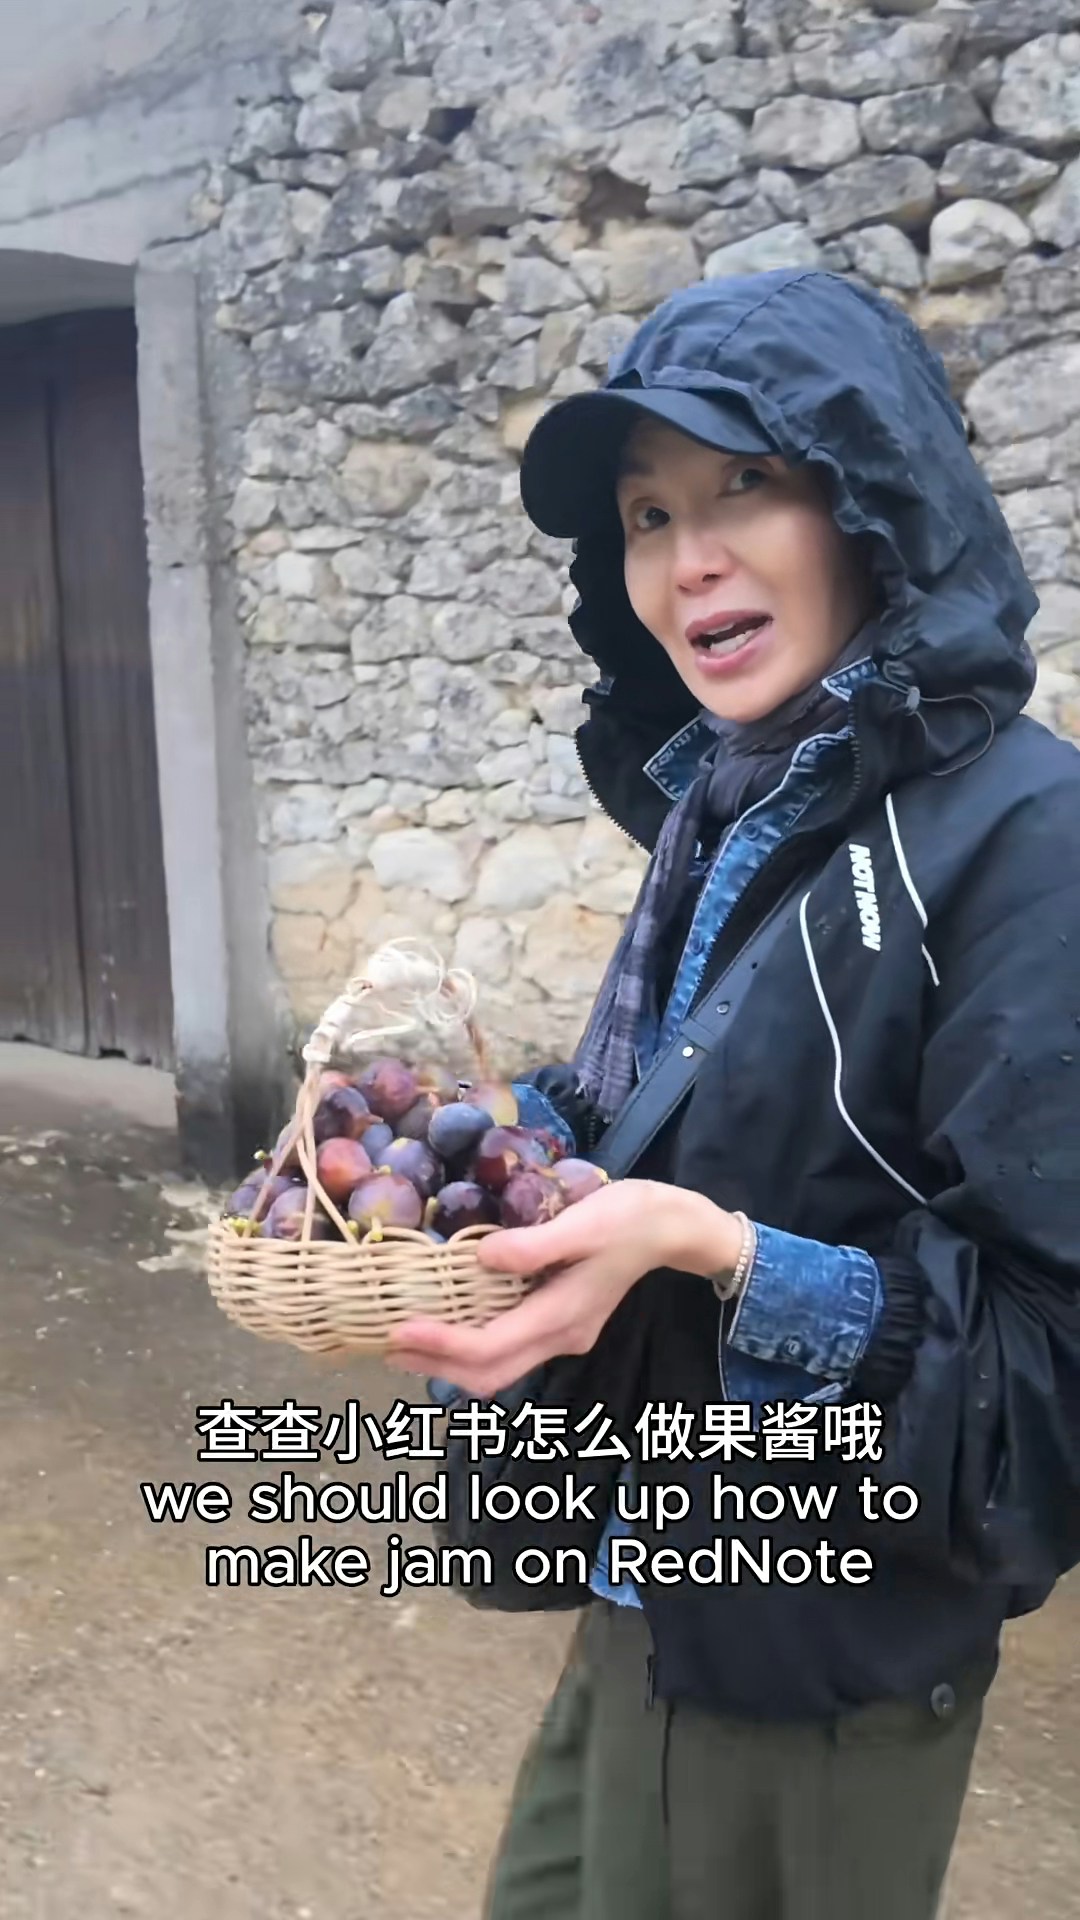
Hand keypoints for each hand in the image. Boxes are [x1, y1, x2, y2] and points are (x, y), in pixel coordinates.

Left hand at [384, 1179, 742, 1397]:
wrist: (674, 1228)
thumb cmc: (630, 1219)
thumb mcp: (585, 1223)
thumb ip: (535, 1244)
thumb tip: (482, 1256)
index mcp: (562, 1316)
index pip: (491, 1347)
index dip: (441, 1346)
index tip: (398, 1331)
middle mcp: (560, 1337)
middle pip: (490, 1373)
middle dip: (436, 1365)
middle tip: (387, 1345)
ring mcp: (563, 1334)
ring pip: (499, 1367)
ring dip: (450, 1361)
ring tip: (406, 1340)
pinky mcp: (561, 1322)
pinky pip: (508, 1348)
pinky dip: (470, 1346)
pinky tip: (450, 1322)